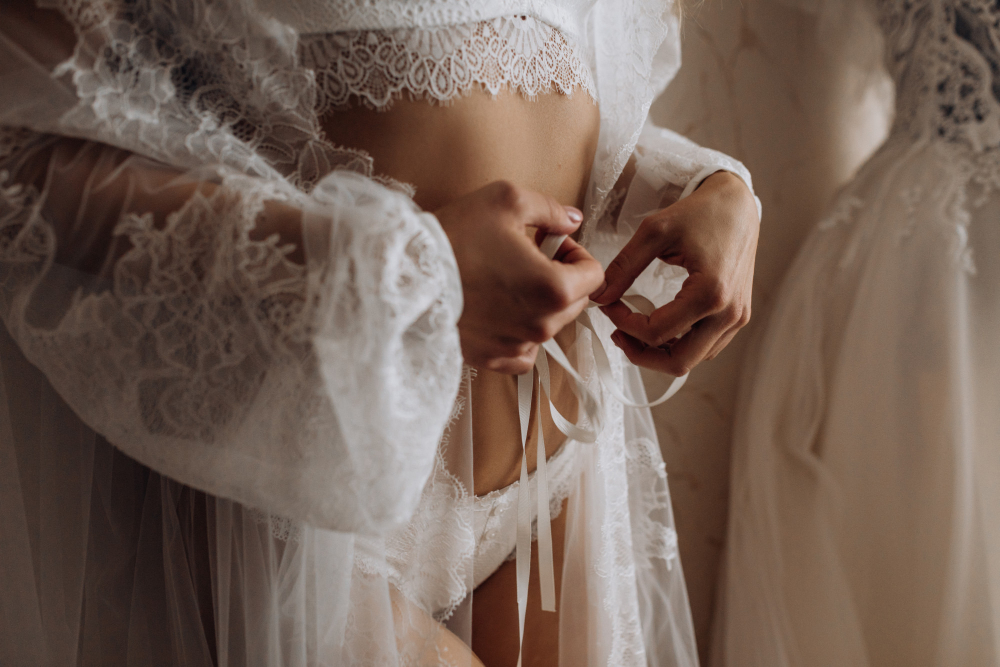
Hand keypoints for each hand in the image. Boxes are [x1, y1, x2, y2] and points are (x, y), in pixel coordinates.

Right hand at [435, 181, 604, 374]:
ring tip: (503, 280)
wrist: (404, 274)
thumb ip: (551, 210)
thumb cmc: (453, 239)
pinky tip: (498, 311)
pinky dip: (518, 333)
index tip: (552, 245)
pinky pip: (522, 352)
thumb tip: (572, 219)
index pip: (594, 276)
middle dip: (559, 278)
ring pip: (547, 325)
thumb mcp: (507, 201)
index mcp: (555, 288)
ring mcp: (516, 346)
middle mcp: (540, 325)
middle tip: (525, 257)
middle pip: (574, 302)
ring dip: (536, 304)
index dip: (576, 253)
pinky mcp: (491, 358)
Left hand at [592, 171, 759, 375]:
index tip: (609, 306)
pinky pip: (705, 347)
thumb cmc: (699, 212)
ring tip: (634, 329)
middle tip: (617, 333)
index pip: (656, 332)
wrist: (737, 204)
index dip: (624, 324)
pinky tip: (659, 326)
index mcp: (711, 293)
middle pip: (678, 362)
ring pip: (692, 359)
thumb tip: (600, 296)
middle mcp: (729, 313)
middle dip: (640, 353)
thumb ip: (624, 267)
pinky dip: (678, 344)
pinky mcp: (737, 316)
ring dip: (659, 352)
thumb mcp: (655, 232)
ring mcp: (736, 318)